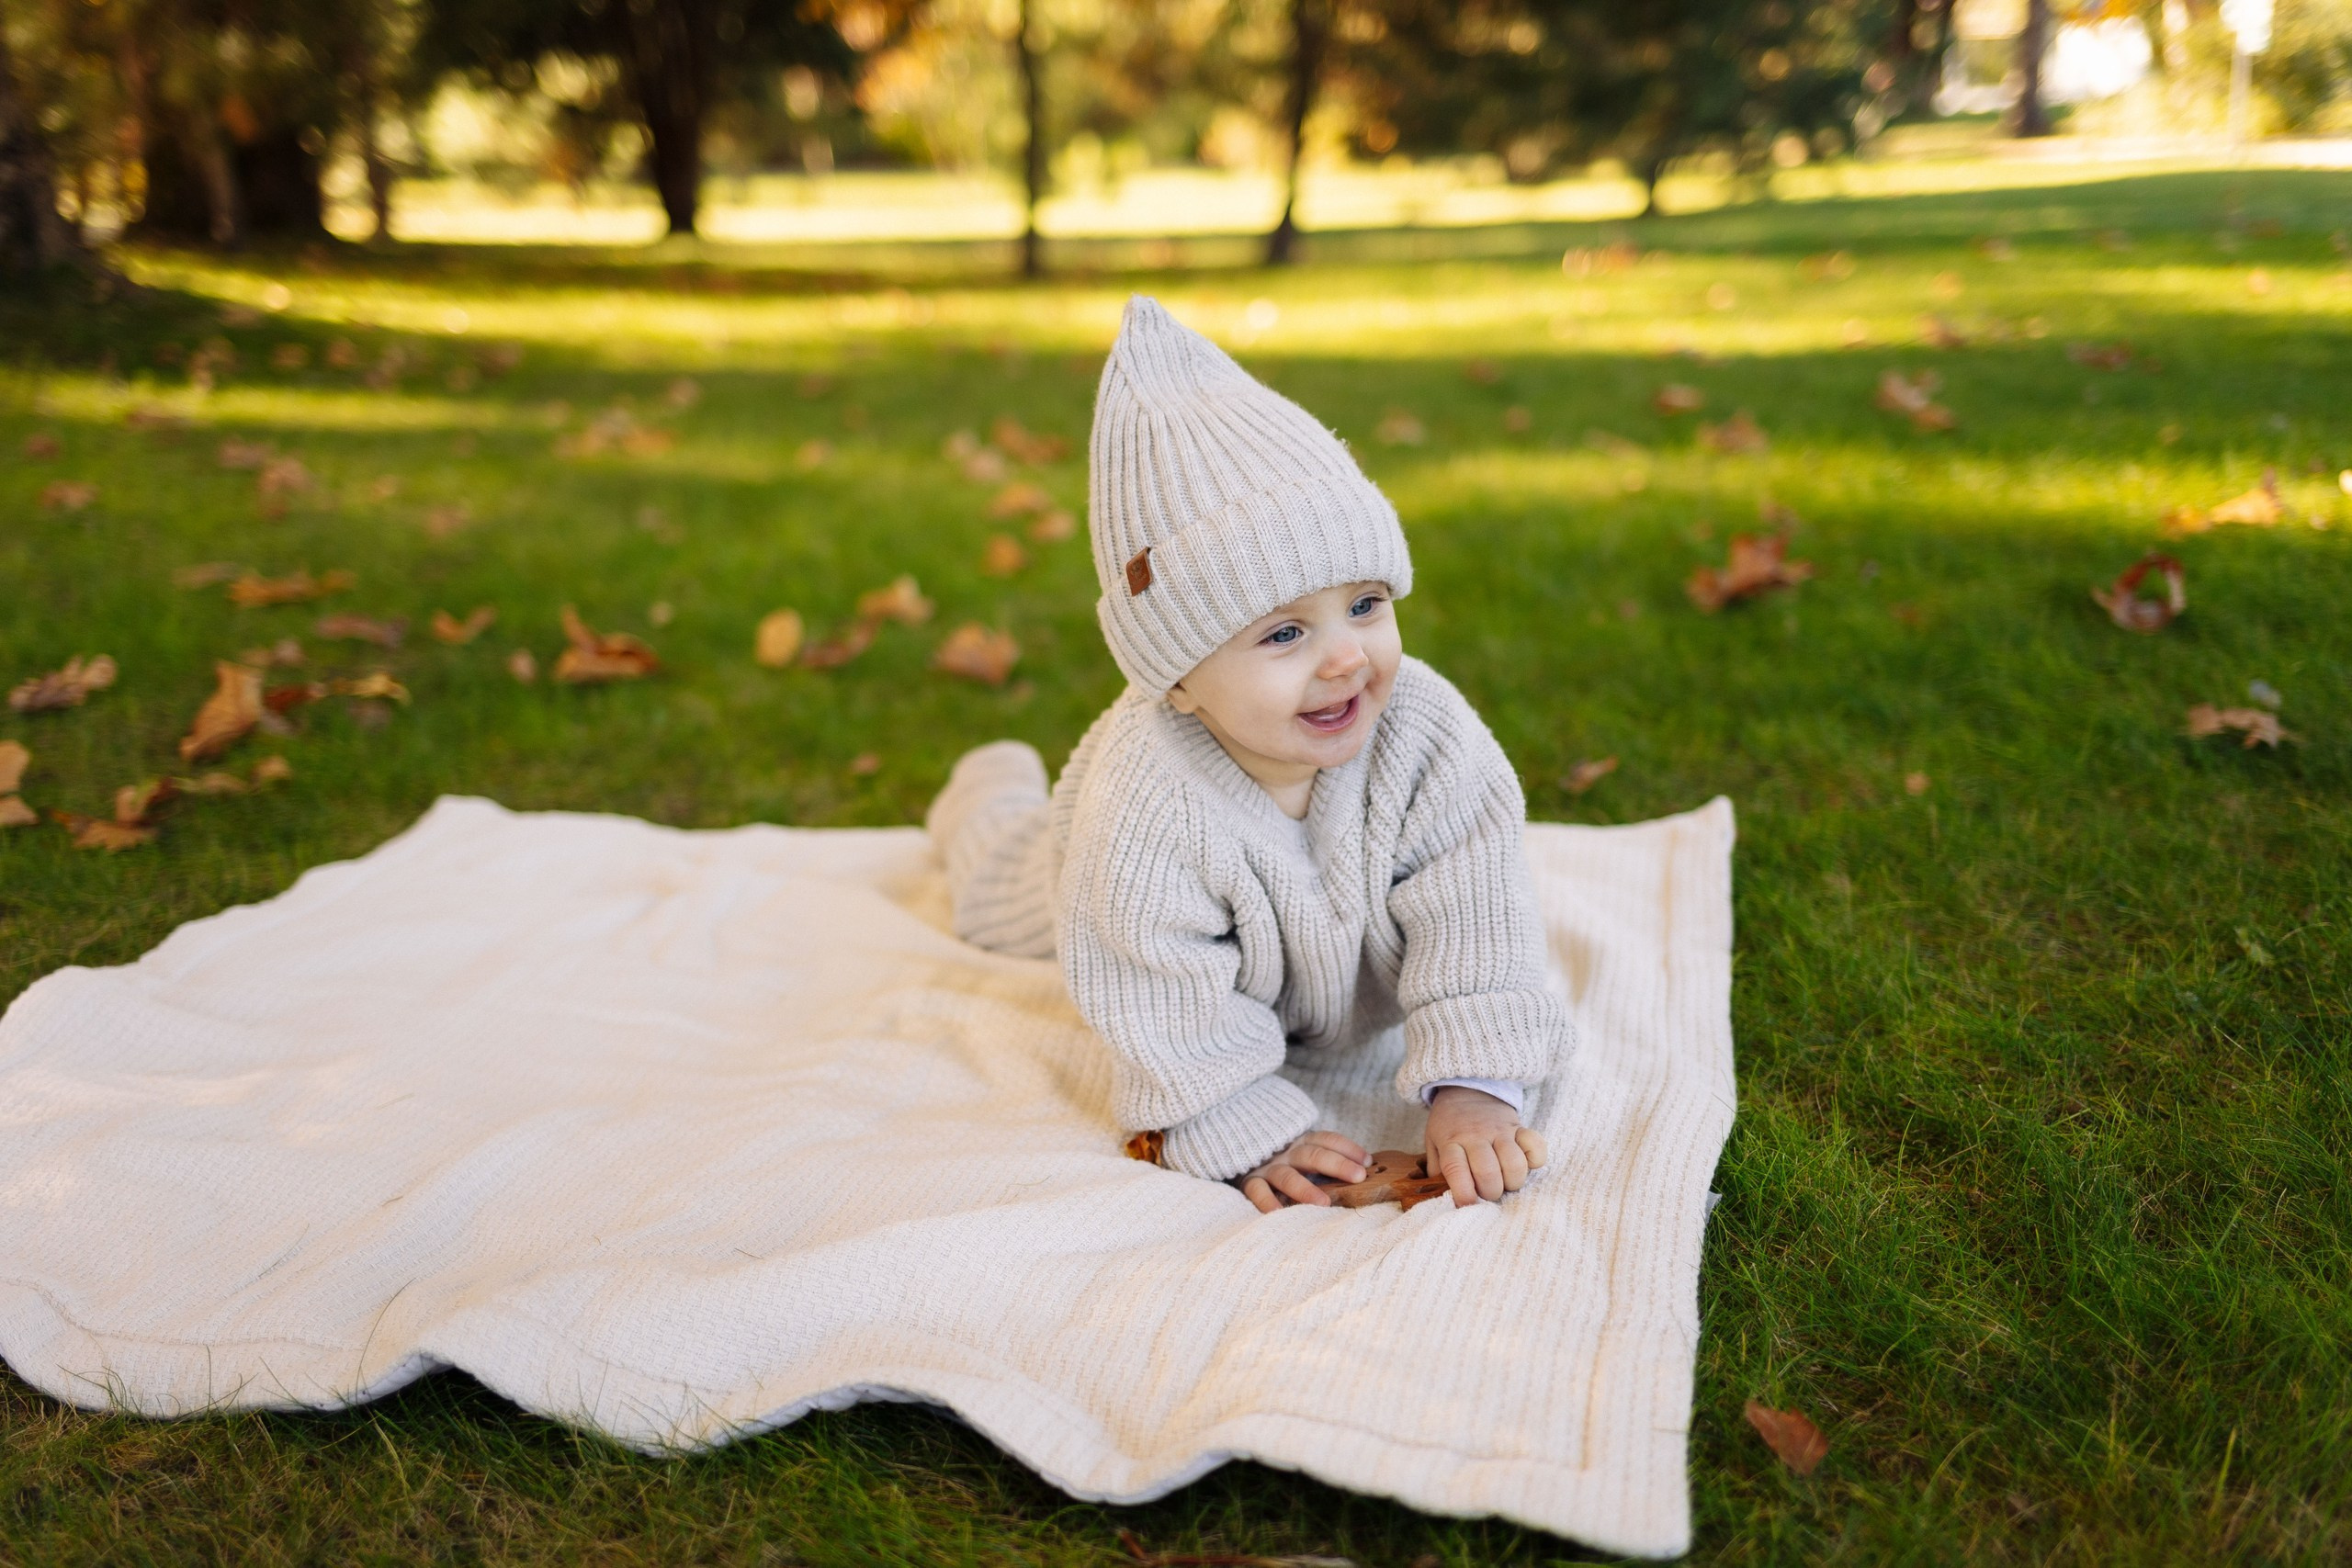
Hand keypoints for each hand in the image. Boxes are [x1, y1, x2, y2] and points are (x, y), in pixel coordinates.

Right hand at [1236, 1130, 1369, 1213]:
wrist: (1243, 1163)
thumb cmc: (1288, 1170)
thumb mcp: (1307, 1162)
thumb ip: (1328, 1168)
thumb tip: (1364, 1178)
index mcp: (1303, 1144)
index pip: (1327, 1140)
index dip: (1348, 1148)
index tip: (1368, 1162)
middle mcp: (1286, 1153)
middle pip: (1312, 1154)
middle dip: (1337, 1164)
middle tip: (1358, 1177)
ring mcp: (1268, 1168)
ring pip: (1287, 1175)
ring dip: (1305, 1188)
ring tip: (1323, 1203)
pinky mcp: (1250, 1183)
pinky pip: (1257, 1191)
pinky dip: (1267, 1202)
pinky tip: (1280, 1214)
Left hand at [1424, 1085, 1547, 1207]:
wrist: (1467, 1091)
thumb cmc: (1449, 1125)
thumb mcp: (1432, 1142)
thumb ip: (1436, 1169)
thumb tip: (1440, 1197)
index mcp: (1451, 1141)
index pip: (1455, 1170)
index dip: (1463, 1193)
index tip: (1467, 1204)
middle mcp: (1476, 1136)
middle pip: (1488, 1172)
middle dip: (1490, 1192)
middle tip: (1488, 1191)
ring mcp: (1500, 1131)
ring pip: (1514, 1164)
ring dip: (1512, 1181)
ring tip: (1505, 1181)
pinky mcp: (1519, 1127)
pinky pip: (1536, 1146)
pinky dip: (1535, 1160)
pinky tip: (1524, 1163)